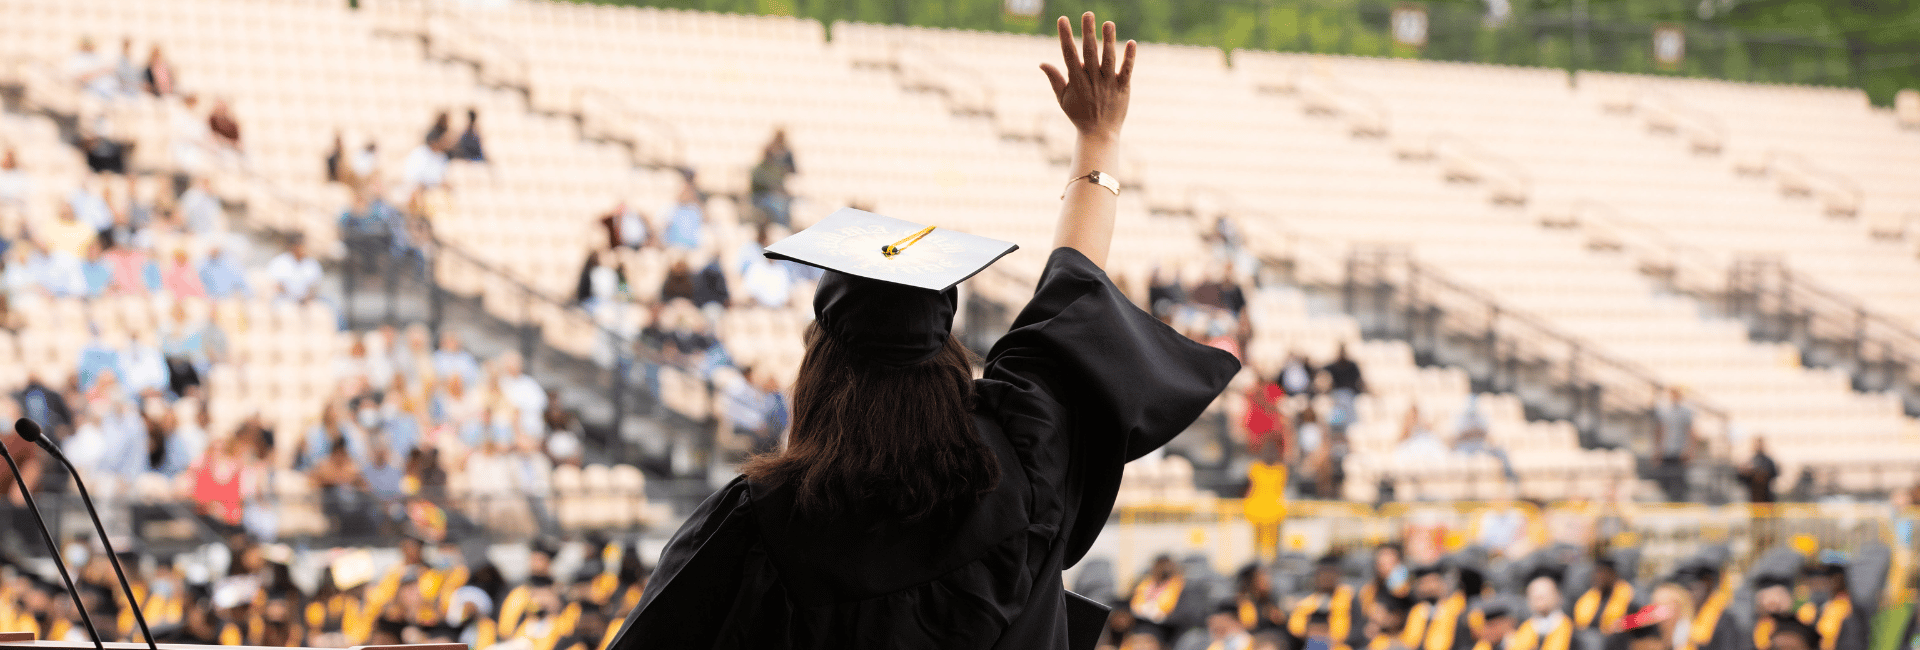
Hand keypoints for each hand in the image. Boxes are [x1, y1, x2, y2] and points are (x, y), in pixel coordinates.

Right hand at [1040, 12, 1135, 138]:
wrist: (1099, 135)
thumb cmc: (1079, 115)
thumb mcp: (1063, 99)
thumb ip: (1054, 79)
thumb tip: (1041, 63)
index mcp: (1076, 81)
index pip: (1069, 54)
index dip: (1065, 36)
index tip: (1062, 20)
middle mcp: (1092, 80)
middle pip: (1090, 52)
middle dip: (1088, 32)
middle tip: (1088, 14)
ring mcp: (1108, 84)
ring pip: (1109, 59)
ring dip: (1109, 41)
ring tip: (1108, 23)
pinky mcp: (1123, 88)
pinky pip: (1127, 71)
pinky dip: (1130, 58)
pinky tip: (1132, 43)